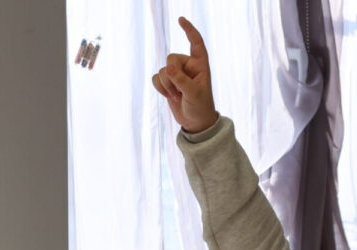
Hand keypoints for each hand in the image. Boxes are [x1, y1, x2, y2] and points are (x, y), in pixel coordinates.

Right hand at [152, 17, 218, 133]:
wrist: (195, 122)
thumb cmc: (200, 106)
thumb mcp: (193, 93)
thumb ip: (181, 79)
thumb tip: (167, 67)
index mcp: (200, 63)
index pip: (195, 41)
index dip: (188, 30)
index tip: (180, 19)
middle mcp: (188, 65)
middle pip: (171, 58)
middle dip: (172, 76)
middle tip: (180, 92)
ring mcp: (177, 74)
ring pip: (162, 70)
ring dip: (167, 86)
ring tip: (177, 96)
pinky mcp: (168, 83)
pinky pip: (156, 78)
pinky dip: (160, 88)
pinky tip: (169, 96)